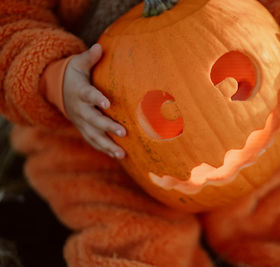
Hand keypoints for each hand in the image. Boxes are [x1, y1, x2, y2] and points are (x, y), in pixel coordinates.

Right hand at [63, 44, 125, 158]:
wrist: (57, 91)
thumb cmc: (75, 75)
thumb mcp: (78, 64)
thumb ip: (89, 58)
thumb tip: (99, 46)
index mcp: (80, 92)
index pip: (89, 95)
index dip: (97, 98)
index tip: (108, 103)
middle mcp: (80, 110)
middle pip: (94, 119)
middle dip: (107, 127)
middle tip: (123, 132)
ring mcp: (81, 122)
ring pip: (94, 135)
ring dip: (108, 145)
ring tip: (122, 154)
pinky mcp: (84, 130)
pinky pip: (94, 141)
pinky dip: (105, 150)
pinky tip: (119, 157)